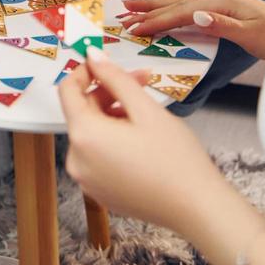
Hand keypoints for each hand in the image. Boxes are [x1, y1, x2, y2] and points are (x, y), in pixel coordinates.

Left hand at [60, 49, 231, 232]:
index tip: (106, 63)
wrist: (196, 208)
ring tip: (147, 112)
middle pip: (83, 112)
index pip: (68, 91)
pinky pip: (98, 155)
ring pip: (92, 133)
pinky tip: (141, 137)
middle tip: (142, 81)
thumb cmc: (175, 160)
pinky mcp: (100, 192)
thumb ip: (115, 78)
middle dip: (109, 92)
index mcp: (84, 136)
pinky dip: (113, 139)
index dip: (86, 71)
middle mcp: (77, 160)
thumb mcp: (145, 109)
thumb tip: (92, 56)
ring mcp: (87, 180)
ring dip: (114, 115)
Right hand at [118, 0, 264, 61]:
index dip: (156, 21)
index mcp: (219, 2)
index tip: (134, 28)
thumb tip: (195, 16)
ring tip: (134, 0)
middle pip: (176, 2)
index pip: (181, 13)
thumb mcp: (250, 35)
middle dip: (148, 9)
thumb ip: (222, 25)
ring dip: (158, 0)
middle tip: (122, 14)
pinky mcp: (225, 0)